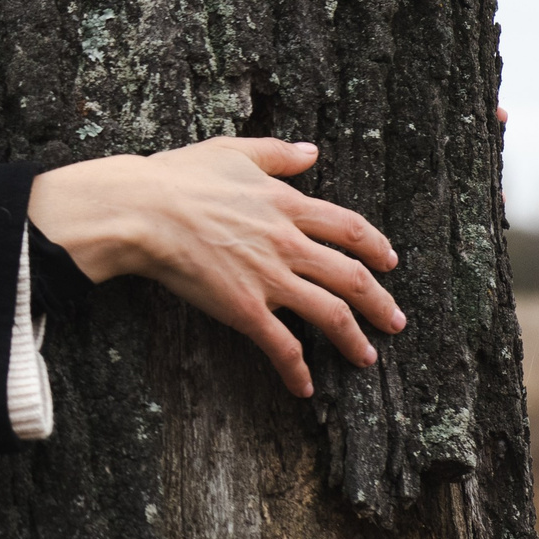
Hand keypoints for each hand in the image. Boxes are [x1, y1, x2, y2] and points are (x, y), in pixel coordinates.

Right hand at [26, 137, 404, 396]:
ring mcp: (270, 278)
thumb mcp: (233, 151)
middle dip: (380, 302)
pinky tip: (305, 388)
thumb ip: (277, 152)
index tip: (389, 262)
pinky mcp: (246, 309)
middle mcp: (289, 243)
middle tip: (395, 321)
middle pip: (351, 276)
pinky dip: (298, 370)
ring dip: (355, 339)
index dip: (375, 247)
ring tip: (367, 357)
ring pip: (331, 314)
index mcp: (287, 205)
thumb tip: (311, 151)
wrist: (143, 211)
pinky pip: (283, 346)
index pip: (348, 228)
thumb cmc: (178, 178)